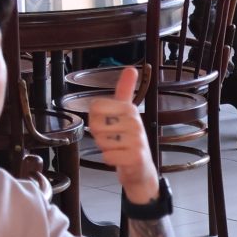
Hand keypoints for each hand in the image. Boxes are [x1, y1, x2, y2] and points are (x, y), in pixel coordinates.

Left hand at [85, 68, 162, 200]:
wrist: (141, 169)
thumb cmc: (129, 140)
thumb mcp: (127, 113)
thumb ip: (125, 90)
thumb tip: (131, 68)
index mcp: (129, 108)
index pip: (96, 107)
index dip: (95, 119)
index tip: (108, 124)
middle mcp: (135, 121)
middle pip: (95, 125)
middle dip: (99, 136)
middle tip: (113, 140)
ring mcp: (137, 139)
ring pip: (101, 141)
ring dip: (105, 148)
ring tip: (117, 149)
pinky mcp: (135, 156)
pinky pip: (108, 156)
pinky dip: (109, 160)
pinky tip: (119, 158)